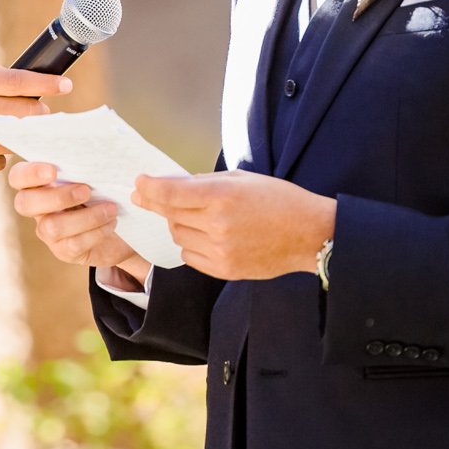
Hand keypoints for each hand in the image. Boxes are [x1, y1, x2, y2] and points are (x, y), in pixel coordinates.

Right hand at [7, 161, 148, 282]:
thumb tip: (91, 136)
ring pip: (52, 227)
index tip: (53, 170)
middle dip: (57, 197)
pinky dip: (96, 232)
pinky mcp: (64, 251)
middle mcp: (37, 207)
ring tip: (110, 208)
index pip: (18, 177)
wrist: (123, 226)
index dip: (30, 173)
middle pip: (25, 204)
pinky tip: (111, 222)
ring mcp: (48, 231)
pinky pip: (73, 244)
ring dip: (86, 216)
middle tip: (86, 190)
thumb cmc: (105, 191)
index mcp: (39, 183)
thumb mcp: (96, 174)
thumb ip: (85, 161)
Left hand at [132, 171, 335, 281]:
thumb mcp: (241, 178)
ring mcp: (220, 250)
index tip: (138, 184)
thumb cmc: (277, 199)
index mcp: (222, 195)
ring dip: (180, 224)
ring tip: (202, 217)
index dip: (149, 188)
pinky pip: (189, 256)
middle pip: (170, 215)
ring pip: (177, 235)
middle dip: (164, 204)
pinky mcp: (224, 270)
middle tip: (163, 197)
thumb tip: (168, 185)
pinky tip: (209, 236)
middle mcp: (218, 224)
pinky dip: (191, 244)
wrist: (309, 234)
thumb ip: (202, 182)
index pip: (169, 194)